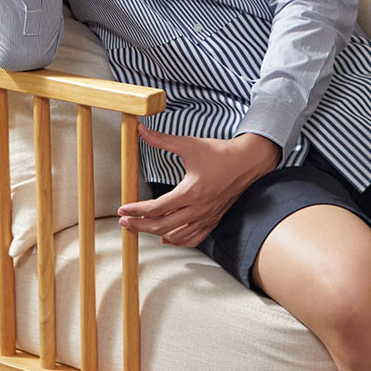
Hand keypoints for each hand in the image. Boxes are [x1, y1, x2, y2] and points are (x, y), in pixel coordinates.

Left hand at [117, 123, 280, 247]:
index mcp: (192, 191)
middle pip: (163, 226)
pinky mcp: (213, 220)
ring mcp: (207, 217)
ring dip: (155, 233)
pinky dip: (177, 240)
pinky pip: (193, 238)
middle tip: (125, 222)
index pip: (157, 208)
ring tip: (140, 227)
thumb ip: (162, 140)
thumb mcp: (188, 144)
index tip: (123, 210)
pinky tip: (166, 237)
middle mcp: (199, 208)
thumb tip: (141, 129)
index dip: (137, 210)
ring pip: (177, 236)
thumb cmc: (219, 153)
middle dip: (140, 226)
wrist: (247, 162)